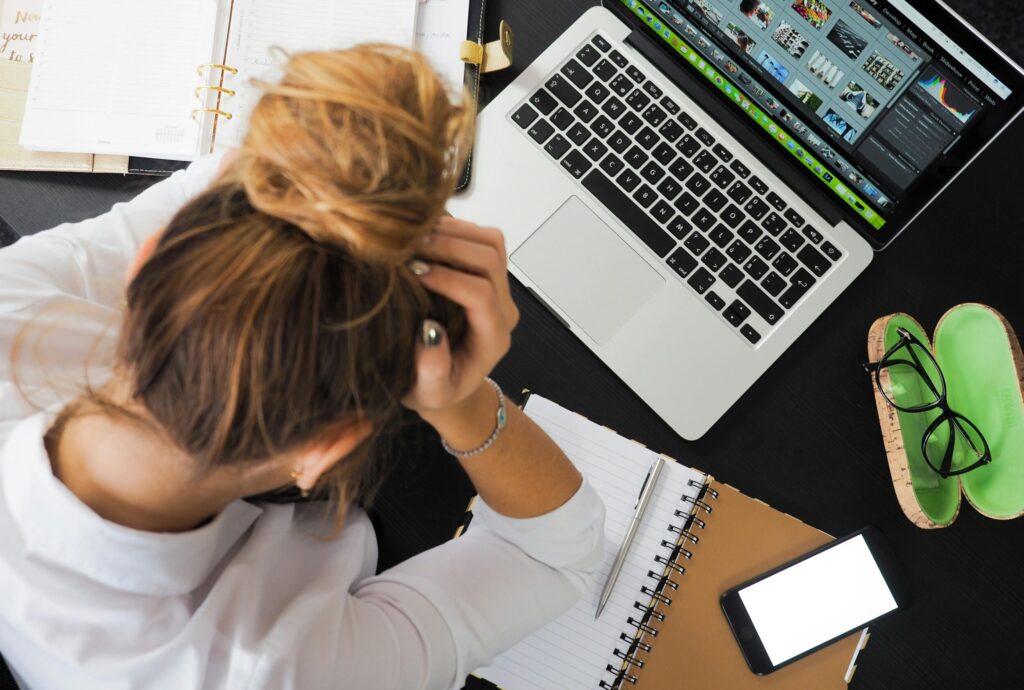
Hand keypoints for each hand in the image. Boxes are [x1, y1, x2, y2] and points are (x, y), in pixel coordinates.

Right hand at [403, 217, 518, 420]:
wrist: (447, 383)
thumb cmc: (435, 390)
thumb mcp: (428, 393)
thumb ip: (432, 370)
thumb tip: (429, 332)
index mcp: (493, 338)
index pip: (480, 294)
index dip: (448, 278)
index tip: (413, 272)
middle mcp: (502, 309)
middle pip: (490, 259)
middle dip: (449, 246)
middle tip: (409, 247)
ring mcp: (498, 288)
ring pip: (490, 241)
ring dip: (453, 232)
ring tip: (414, 237)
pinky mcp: (487, 273)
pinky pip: (481, 238)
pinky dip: (453, 228)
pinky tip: (422, 236)